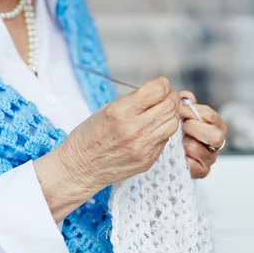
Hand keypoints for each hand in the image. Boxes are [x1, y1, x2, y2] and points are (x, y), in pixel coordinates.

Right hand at [35, 78, 179, 221]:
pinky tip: (149, 131)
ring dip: (169, 115)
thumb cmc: (88, 137)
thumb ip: (134, 100)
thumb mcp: (106, 109)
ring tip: (158, 114)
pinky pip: (164, 140)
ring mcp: (143, 148)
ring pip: (173, 123)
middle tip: (164, 97)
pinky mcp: (148, 160)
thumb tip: (158, 92)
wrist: (80, 168)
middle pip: (170, 106)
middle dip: (170, 97)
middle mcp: (134, 130)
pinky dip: (161, 131)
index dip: (162, 84)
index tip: (160, 84)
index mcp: (120, 112)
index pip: (158, 91)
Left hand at [179, 91, 226, 178]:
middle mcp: (217, 143)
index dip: (195, 112)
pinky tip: (179, 153)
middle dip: (195, 129)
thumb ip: (186, 103)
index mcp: (216, 125)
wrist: (174, 151)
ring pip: (201, 150)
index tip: (181, 110)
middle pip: (215, 136)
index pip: (211, 116)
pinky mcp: (202, 172)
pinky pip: (193, 166)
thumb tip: (186, 97)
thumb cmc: (182, 130)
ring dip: (186, 144)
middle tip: (184, 127)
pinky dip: (184, 158)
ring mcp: (210, 158)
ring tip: (179, 141)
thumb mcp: (184, 114)